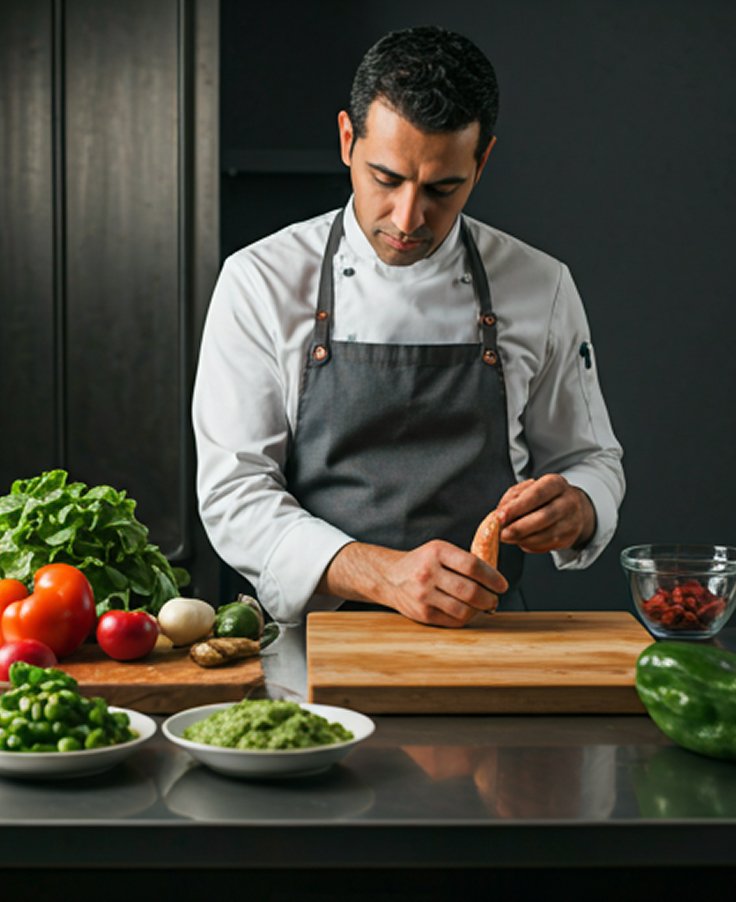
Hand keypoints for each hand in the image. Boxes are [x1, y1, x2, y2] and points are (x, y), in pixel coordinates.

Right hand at [318, 540, 507, 628]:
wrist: (390, 577)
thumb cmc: (422, 562)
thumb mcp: (439, 550)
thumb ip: (464, 560)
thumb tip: (495, 577)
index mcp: (437, 552)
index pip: (473, 566)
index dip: (493, 577)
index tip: (502, 585)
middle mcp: (428, 573)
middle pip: (470, 591)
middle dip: (489, 598)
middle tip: (494, 599)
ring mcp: (424, 595)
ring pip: (464, 609)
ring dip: (479, 610)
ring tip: (483, 606)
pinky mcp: (422, 613)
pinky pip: (453, 620)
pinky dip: (465, 618)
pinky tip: (467, 612)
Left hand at [496, 475, 595, 552]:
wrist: (574, 509)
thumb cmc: (544, 497)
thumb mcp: (529, 489)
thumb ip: (512, 498)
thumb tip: (499, 515)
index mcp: (555, 483)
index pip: (536, 495)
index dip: (517, 507)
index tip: (500, 517)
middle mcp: (568, 501)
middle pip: (544, 517)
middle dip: (519, 528)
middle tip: (502, 534)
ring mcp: (571, 521)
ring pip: (545, 535)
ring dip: (523, 539)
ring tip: (508, 537)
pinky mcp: (569, 538)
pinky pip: (546, 545)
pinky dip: (530, 545)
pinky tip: (522, 540)